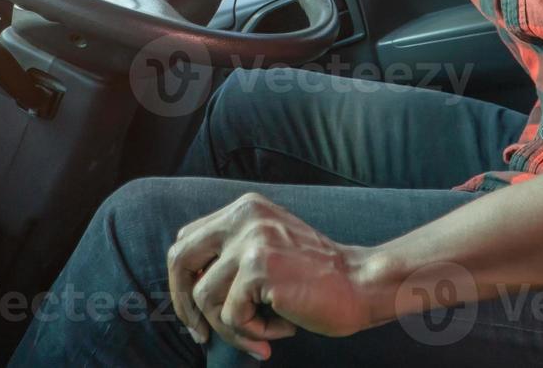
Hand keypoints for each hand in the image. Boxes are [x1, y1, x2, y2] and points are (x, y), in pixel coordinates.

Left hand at [167, 192, 374, 359]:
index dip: (183, 279)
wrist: (362, 284)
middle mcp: (244, 217)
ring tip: (265, 331)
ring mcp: (250, 241)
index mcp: (245, 208)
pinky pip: (231, 316)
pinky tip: (284, 327)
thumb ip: (233, 253)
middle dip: (184, 305)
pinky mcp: (258, 269)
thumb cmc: (318, 278)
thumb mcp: (270, 246)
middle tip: (201, 335)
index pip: (188, 240)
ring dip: (233, 327)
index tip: (195, 309)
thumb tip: (189, 289)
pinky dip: (254, 333)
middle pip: (180, 260)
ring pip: (205, 298)